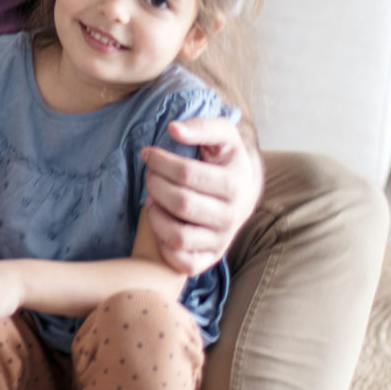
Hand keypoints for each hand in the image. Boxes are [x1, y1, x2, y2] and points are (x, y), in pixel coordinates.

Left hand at [141, 117, 262, 275]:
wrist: (242, 191)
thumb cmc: (224, 159)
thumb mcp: (222, 135)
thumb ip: (200, 126)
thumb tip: (174, 129)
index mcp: (236, 184)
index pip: (187, 173)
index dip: (160, 161)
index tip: (148, 154)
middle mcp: (232, 216)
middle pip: (181, 203)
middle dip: (155, 185)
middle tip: (150, 176)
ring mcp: (222, 240)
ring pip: (179, 236)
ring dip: (155, 215)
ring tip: (152, 199)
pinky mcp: (211, 258)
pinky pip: (184, 263)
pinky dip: (165, 247)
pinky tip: (161, 223)